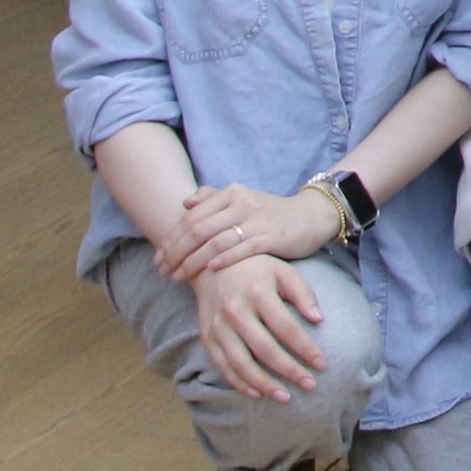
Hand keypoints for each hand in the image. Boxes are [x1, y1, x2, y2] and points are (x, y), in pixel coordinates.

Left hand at [169, 184, 341, 278]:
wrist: (312, 217)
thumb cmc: (270, 214)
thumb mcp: (243, 199)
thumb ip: (214, 197)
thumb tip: (186, 201)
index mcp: (232, 193)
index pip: (191, 217)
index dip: (171, 239)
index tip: (158, 259)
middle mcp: (243, 203)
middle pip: (199, 230)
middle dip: (176, 253)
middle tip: (164, 271)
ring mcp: (258, 220)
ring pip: (216, 242)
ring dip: (193, 262)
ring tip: (180, 277)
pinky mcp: (273, 237)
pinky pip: (242, 249)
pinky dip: (223, 260)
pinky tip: (209, 270)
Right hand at [196, 254, 330, 402]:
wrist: (212, 265)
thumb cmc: (257, 268)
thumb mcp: (284, 271)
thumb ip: (303, 294)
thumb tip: (319, 320)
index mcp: (258, 294)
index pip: (287, 328)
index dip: (306, 349)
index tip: (323, 364)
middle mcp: (235, 312)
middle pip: (265, 350)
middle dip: (288, 371)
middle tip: (310, 386)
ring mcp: (218, 327)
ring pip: (240, 363)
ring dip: (263, 384)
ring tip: (284, 397)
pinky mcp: (207, 337)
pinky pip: (222, 365)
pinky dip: (238, 382)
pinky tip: (256, 393)